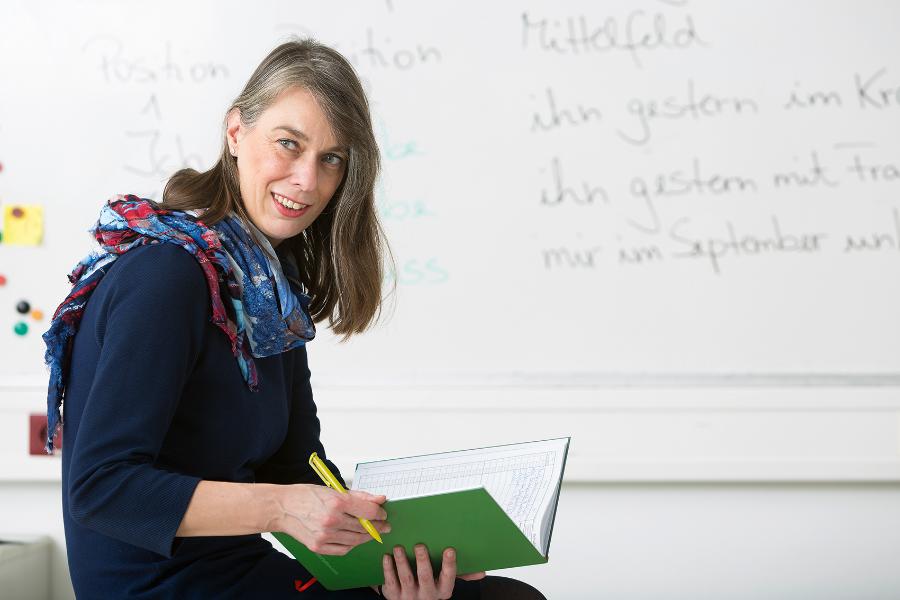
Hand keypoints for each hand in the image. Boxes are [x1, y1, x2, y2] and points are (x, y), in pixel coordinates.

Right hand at [272, 484, 389, 554]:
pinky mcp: (318, 547)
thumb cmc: (306, 496)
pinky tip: (354, 538)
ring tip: (370, 531)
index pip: (369, 511)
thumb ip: (360, 496)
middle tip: (383, 525)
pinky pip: (343, 550)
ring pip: (356, 540)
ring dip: (367, 536)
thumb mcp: (334, 490)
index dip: (380, 513)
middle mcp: (332, 520)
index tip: (383, 513)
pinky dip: (352, 545)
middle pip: (365, 527)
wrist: (282, 508)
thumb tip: (380, 499)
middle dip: (378, 526)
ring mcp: (325, 536)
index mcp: (337, 502)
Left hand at [380, 544, 485, 598]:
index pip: (448, 578)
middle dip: (423, 561)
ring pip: (406, 578)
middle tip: (420, 545)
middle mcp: (427, 595)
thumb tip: (482, 572)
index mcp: (442, 590)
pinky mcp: (393, 595)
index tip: (450, 549)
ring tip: (399, 547)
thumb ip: (462, 575)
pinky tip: (387, 556)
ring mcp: (408, 596)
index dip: (449, 564)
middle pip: (425, 577)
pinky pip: (390, 582)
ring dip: (402, 562)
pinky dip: (388, 569)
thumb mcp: (445, 583)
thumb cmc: (430, 587)